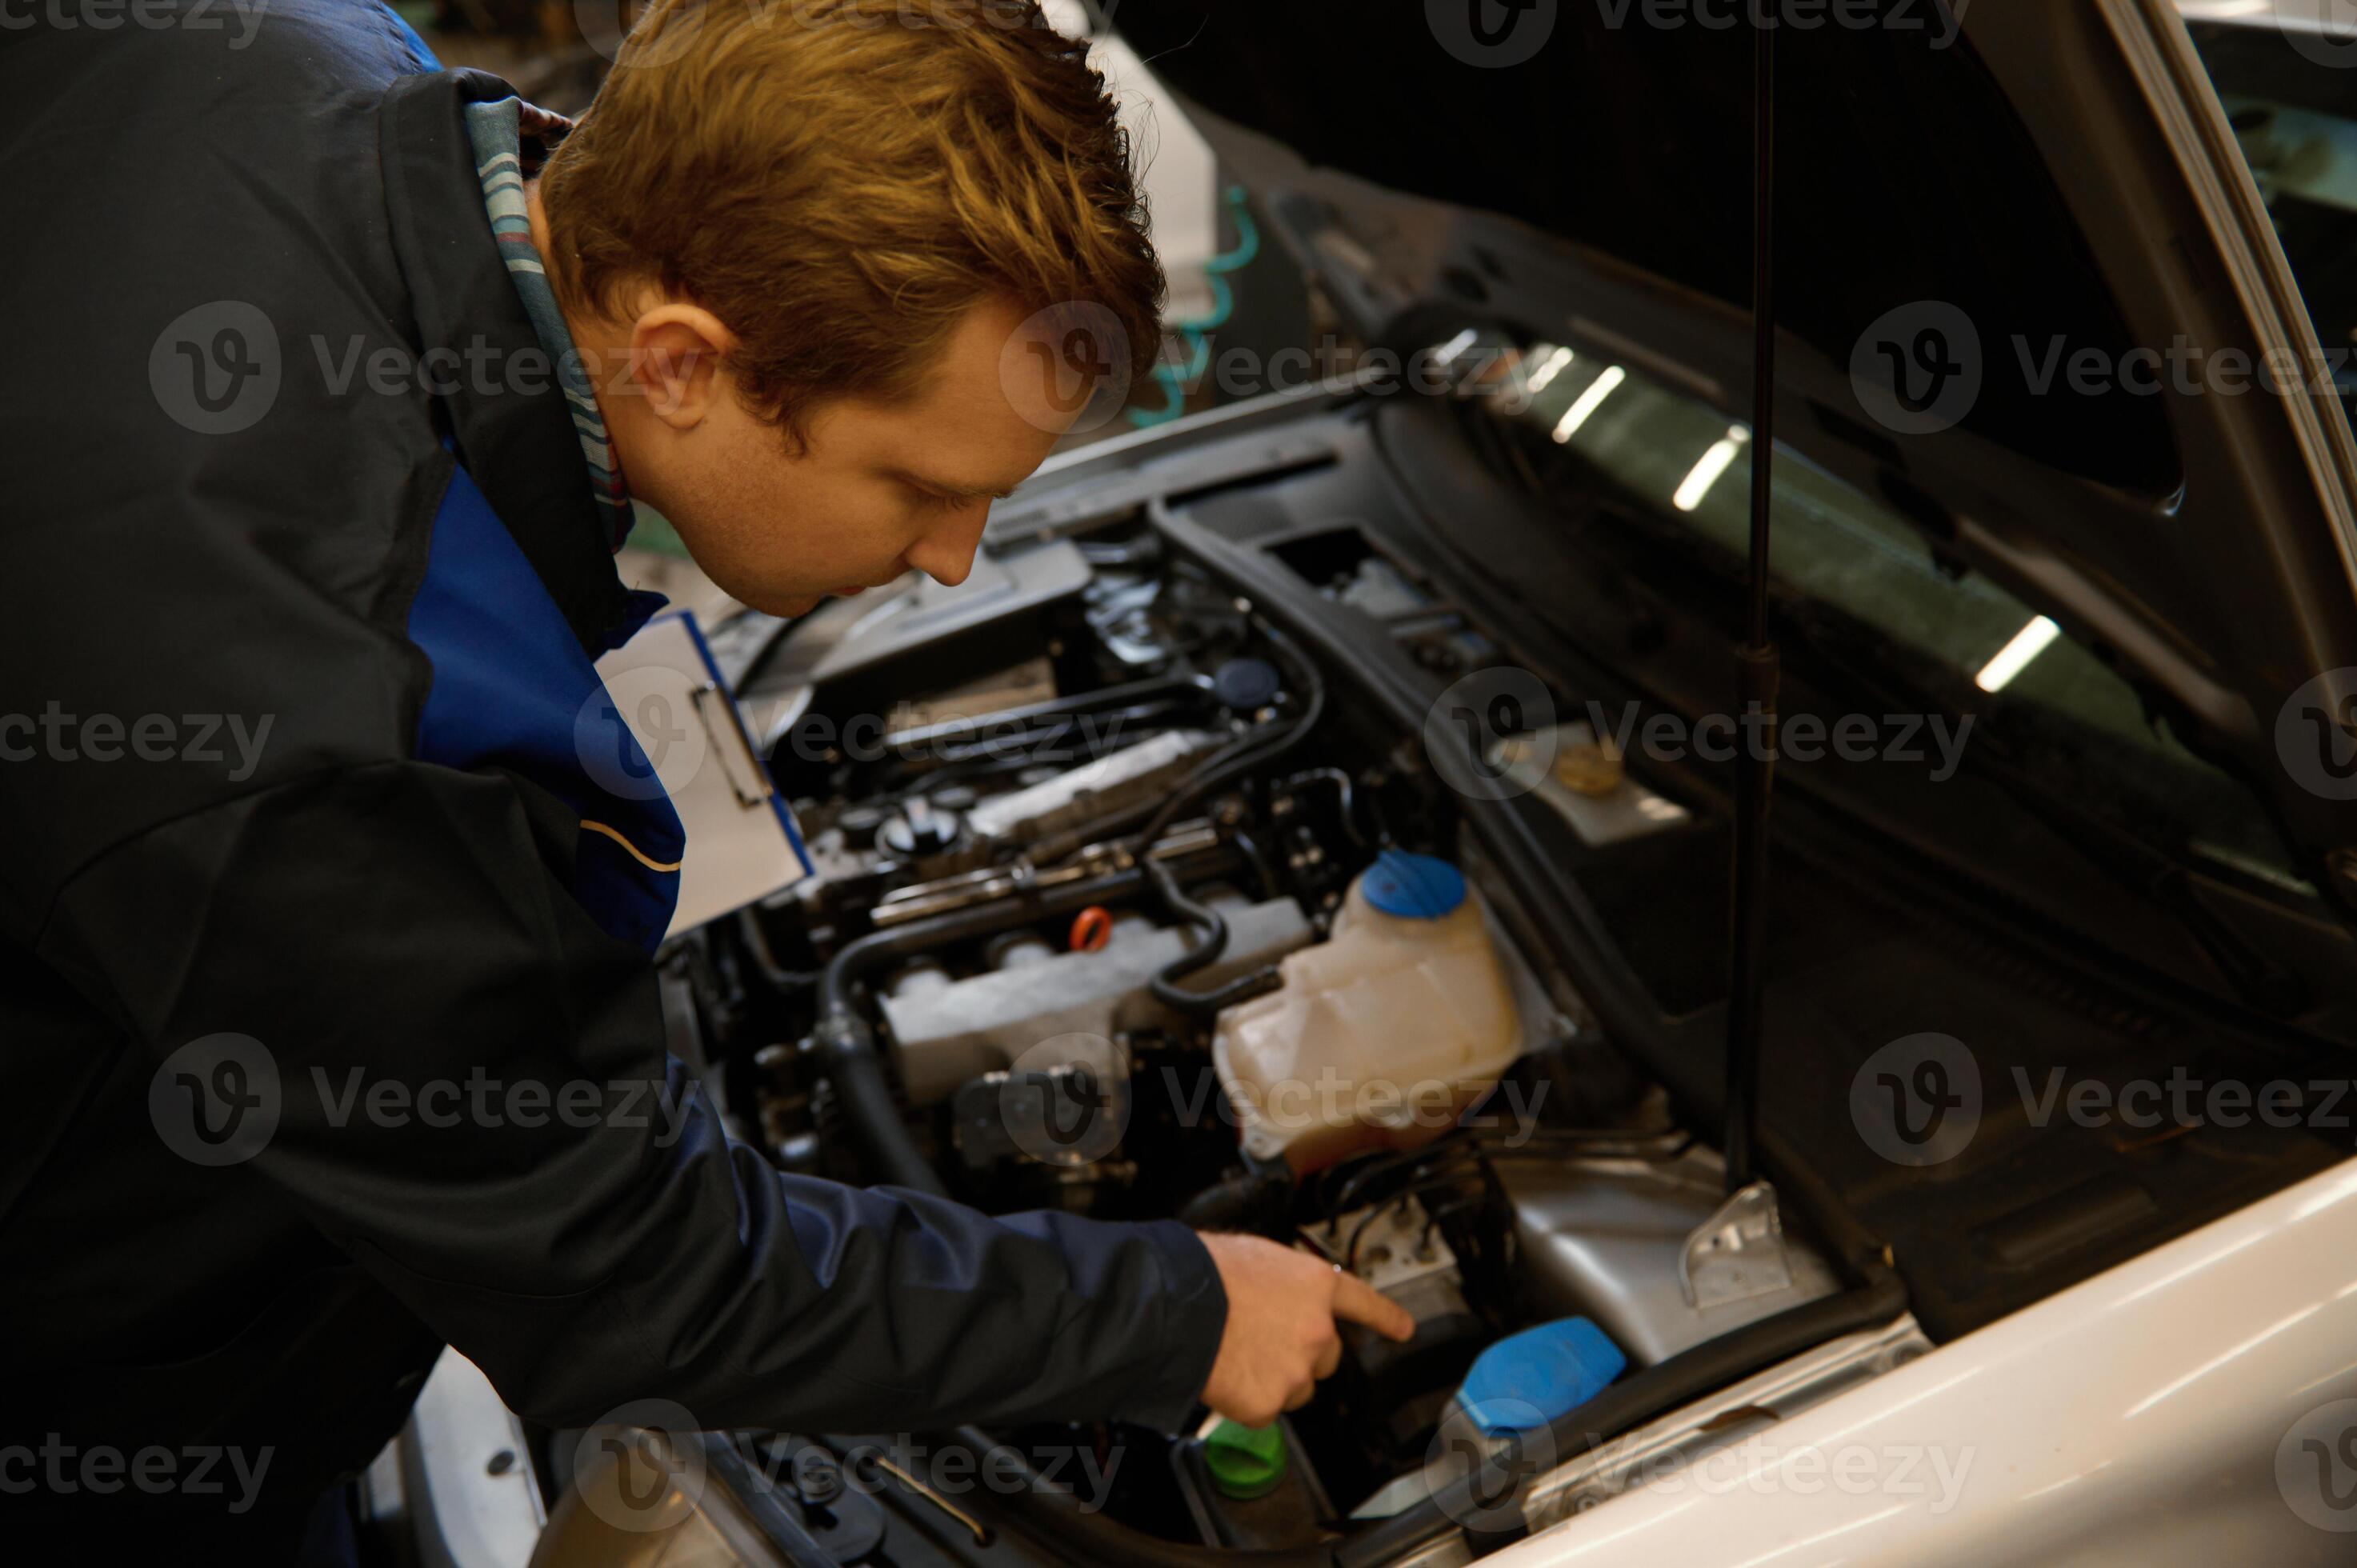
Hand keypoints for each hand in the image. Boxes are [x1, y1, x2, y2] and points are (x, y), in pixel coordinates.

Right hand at [1195, 1232, 1415, 1426]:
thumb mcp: (1255, 1255)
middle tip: (1265, 1342)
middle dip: (1304, 1354)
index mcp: (1315, 1285)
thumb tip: (1277, 1295)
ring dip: (1276, 1379)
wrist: (1175, 1306)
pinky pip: (1263, 1409)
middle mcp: (1318, 1330)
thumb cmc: (1205, 1271)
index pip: (1364, 1303)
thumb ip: (1282, 1281)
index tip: (1404, 1329)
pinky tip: (1224, 1375)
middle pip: (1328, 1357)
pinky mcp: (1268, 1404)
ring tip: (1237, 1356)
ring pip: (1297, 1387)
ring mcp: (1296, 1371)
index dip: (1386, 1318)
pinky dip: (1245, 1399)